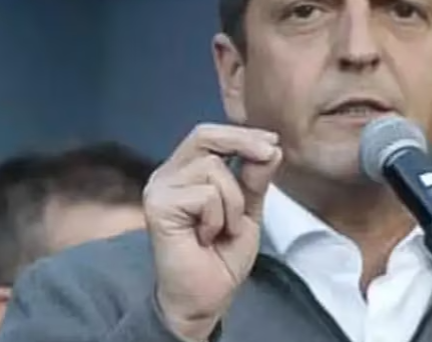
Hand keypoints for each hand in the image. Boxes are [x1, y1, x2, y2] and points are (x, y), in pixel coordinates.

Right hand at [143, 124, 281, 340]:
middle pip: (204, 136)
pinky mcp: (158, 206)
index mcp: (185, 172)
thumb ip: (255, 178)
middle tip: (270, 154)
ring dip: (234, 201)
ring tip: (224, 228)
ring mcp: (160, 189)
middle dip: (243, 142)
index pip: (210, 136)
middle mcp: (167, 175)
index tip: (273, 142)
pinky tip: (207, 237)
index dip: (242, 134)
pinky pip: (206, 195)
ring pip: (213, 168)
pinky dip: (219, 217)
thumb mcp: (249, 210)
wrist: (206, 296)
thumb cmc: (222, 256)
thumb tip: (271, 147)